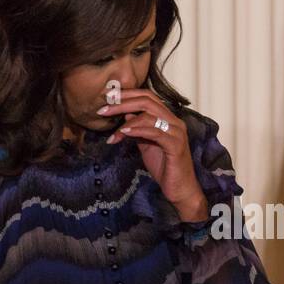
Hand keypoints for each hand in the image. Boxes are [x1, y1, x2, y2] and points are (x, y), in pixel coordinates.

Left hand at [98, 88, 208, 221]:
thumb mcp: (146, 144)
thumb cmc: (164, 167)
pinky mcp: (176, 145)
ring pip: (149, 114)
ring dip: (125, 117)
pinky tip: (123, 132)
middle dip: (122, 102)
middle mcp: (175, 122)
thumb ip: (138, 129)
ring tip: (108, 122)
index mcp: (168, 119)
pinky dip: (137, 129)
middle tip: (103, 108)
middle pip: (147, 101)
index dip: (127, 94)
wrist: (180, 189)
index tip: (108, 97)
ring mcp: (177, 132)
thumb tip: (125, 114)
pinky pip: (154, 132)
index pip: (148, 97)